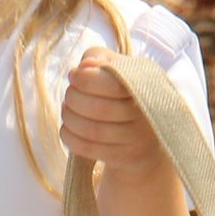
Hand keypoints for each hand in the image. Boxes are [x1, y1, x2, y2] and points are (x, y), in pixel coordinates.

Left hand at [58, 50, 164, 175]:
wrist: (146, 134)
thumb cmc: (125, 93)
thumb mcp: (118, 67)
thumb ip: (100, 57)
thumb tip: (84, 66)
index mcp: (146, 86)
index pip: (112, 84)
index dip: (86, 79)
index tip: (74, 75)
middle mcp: (145, 114)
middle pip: (99, 109)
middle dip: (74, 98)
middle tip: (69, 94)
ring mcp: (136, 139)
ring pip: (91, 130)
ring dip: (70, 117)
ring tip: (67, 109)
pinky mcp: (124, 157)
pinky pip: (88, 148)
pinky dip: (70, 137)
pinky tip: (68, 128)